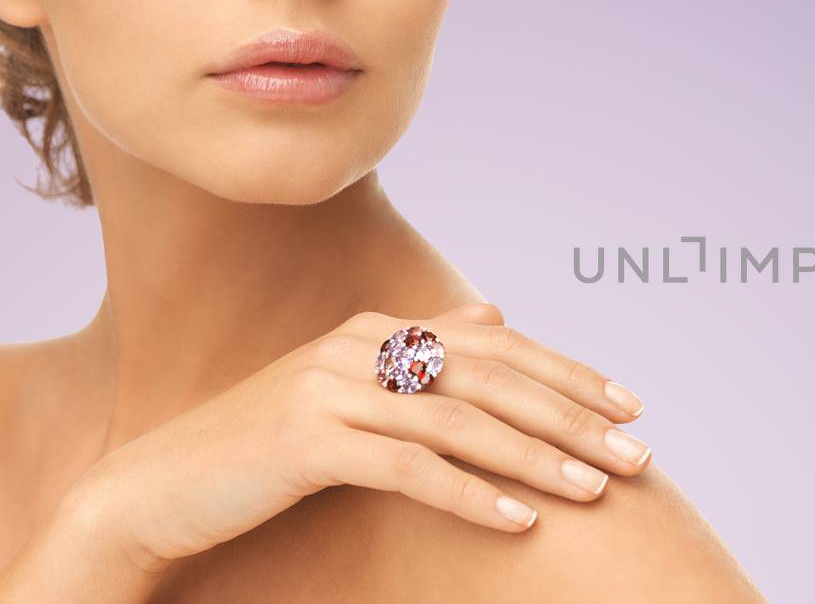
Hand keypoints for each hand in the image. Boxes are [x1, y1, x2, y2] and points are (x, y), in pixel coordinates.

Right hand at [55, 303, 651, 573]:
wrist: (158, 488)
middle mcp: (359, 346)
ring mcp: (330, 389)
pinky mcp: (307, 441)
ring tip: (595, 491)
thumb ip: (423, 351)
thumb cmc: (268, 447)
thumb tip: (494, 313)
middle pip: (491, 380)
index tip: (630, 407)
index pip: (498, 346)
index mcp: (379, 330)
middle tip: (636, 454)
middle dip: (572, 418)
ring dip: (537, 459)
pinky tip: (521, 521)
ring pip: (459, 424)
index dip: (569, 374)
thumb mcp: (351, 388)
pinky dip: (471, 494)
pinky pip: (409, 469)